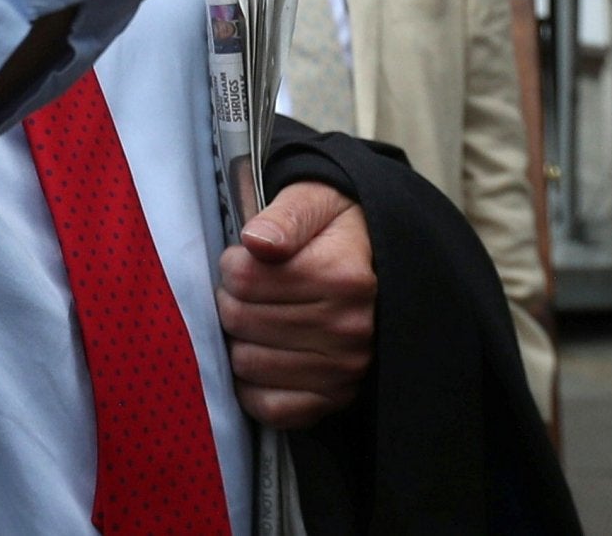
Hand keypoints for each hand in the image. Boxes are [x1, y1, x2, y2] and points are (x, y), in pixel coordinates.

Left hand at [217, 179, 375, 428]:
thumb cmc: (336, 232)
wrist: (380, 265)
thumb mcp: (315, 203)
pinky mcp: (336, 400)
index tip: (244, 259)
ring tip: (255, 319)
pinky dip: (252, 387)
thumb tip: (255, 242)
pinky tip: (260, 358)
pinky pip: (270, 408)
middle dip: (231, 301)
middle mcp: (351, 328)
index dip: (232, 264)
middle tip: (245, 291)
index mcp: (345, 277)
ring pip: (247, 364)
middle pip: (241, 320)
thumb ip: (285, 217)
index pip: (245, 278)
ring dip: (239, 340)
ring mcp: (345, 371)